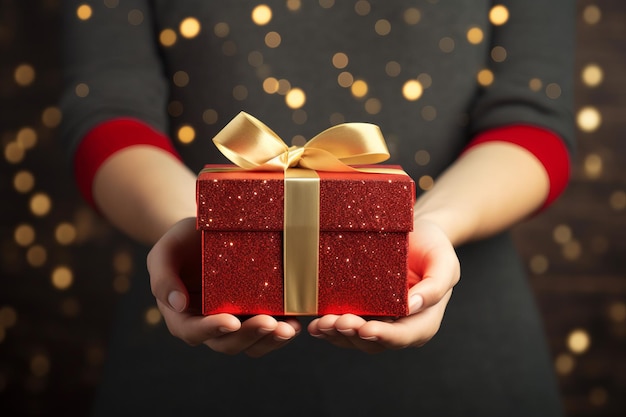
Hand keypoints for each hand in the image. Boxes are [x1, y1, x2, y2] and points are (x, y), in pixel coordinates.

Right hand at [147, 217, 300, 356]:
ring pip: (251, 343)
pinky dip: (281, 330)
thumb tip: (177, 303)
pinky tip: (296, 322)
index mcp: (182, 316)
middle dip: (249, 336)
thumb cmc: (180, 242)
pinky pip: (268, 331)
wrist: (203, 234)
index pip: (194, 331)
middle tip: (270, 323)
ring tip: (289, 329)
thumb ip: (162, 276)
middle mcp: (208, 325)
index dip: (212, 330)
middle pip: (227, 343)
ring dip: (270, 340)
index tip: (231, 322)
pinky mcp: (254, 313)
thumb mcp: (164, 252)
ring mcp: (234, 322)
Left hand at [307, 219, 459, 352]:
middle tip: (335, 322)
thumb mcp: (444, 261)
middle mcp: (400, 326)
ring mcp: (379, 321)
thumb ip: (436, 285)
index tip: (365, 328)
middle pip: (375, 341)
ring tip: (322, 324)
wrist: (417, 235)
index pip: (405, 335)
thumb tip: (413, 306)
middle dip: (353, 335)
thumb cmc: (433, 247)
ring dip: (337, 335)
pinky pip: (345, 328)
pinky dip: (330, 329)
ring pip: (356, 339)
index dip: (384, 336)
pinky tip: (316, 324)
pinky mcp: (362, 312)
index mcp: (424, 320)